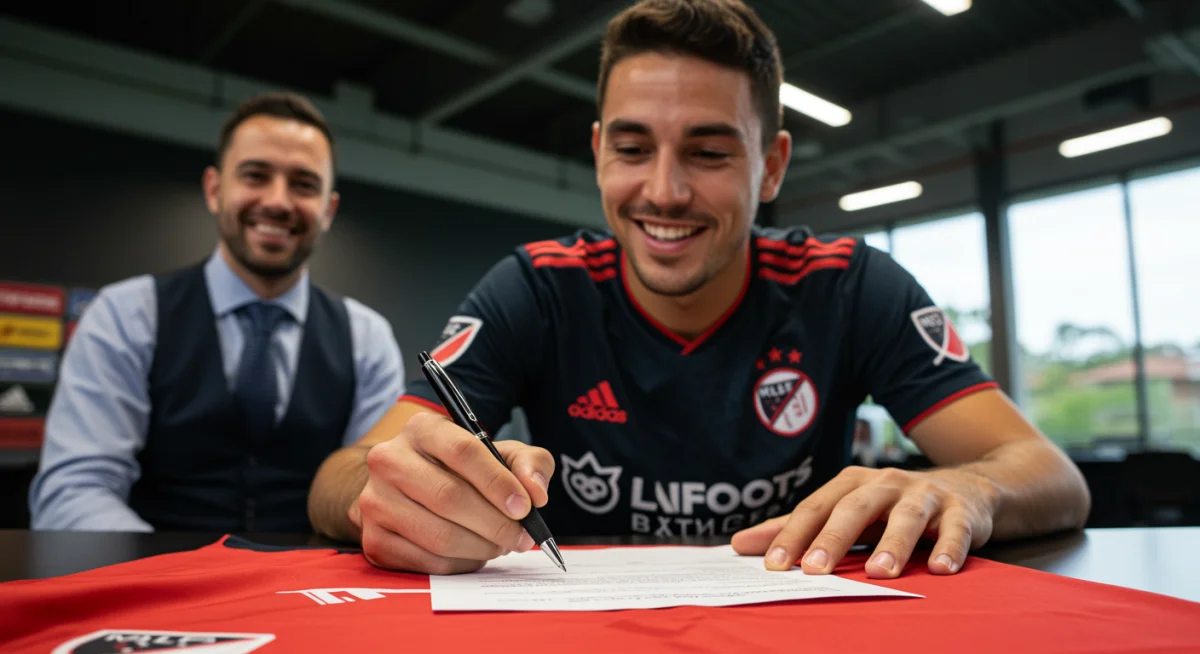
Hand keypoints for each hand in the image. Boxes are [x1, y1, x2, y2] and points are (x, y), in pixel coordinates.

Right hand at [353, 411, 553, 574]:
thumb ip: (528, 463)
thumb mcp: (498, 453)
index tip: (526, 507)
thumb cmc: (460, 470)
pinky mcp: (373, 540)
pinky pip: (427, 562)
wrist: (404, 489)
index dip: (498, 482)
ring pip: (438, 535)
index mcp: (422, 429)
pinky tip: (474, 554)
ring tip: (501, 545)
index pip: (463, 451)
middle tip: (521, 537)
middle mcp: (389, 460)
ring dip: (481, 547)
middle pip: (449, 497)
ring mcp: (375, 501)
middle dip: (495, 523)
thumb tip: (536, 493)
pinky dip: (461, 564)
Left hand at [730, 466, 996, 577]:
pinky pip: (955, 529)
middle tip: (814, 571)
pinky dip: (949, 547)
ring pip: (906, 518)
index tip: (772, 565)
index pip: (815, 508)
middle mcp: (885, 484)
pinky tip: (941, 569)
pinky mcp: (961, 512)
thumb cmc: (891, 506)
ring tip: (880, 574)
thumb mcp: (845, 510)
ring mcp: (924, 496)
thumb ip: (796, 527)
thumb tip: (738, 544)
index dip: (793, 535)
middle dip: (833, 539)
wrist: (968, 488)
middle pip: (855, 508)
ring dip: (893, 545)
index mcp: (851, 484)